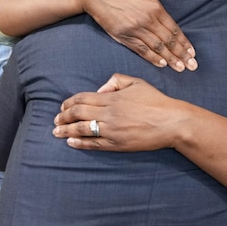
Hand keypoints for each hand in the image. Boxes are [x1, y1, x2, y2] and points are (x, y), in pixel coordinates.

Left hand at [52, 74, 188, 150]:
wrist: (171, 122)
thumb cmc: (155, 101)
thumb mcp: (136, 82)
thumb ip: (116, 81)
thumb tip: (100, 89)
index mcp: (112, 98)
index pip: (83, 98)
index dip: (69, 102)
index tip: (62, 106)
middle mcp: (109, 113)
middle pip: (78, 113)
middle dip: (64, 116)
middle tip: (56, 119)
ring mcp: (112, 130)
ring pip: (83, 129)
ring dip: (66, 130)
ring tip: (57, 132)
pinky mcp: (117, 144)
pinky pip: (94, 144)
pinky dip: (80, 143)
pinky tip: (71, 142)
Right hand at [83, 0, 196, 70]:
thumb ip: (156, 10)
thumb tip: (167, 24)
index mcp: (155, 8)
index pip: (174, 29)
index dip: (184, 43)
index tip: (192, 53)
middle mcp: (148, 19)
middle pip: (169, 40)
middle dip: (182, 54)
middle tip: (192, 66)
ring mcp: (136, 28)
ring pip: (157, 46)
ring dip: (170, 59)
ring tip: (180, 68)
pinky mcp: (124, 35)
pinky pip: (141, 49)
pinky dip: (152, 58)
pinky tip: (161, 64)